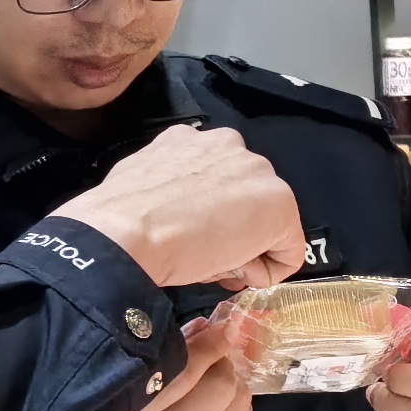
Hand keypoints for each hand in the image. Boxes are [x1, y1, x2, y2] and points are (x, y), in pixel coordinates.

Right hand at [31, 348, 250, 410]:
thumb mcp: (114, 392)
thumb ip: (160, 357)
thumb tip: (207, 327)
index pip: (185, 376)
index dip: (206, 346)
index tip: (214, 327)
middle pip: (221, 390)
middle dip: (222, 363)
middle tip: (212, 354)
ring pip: (239, 407)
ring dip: (232, 383)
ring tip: (213, 376)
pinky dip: (235, 405)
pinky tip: (216, 401)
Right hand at [50, 126, 308, 294]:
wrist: (127, 234)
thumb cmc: (121, 216)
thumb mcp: (143, 183)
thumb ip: (170, 186)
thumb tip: (179, 214)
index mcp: (193, 138)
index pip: (218, 181)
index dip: (209, 218)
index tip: (193, 239)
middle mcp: (231, 144)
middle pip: (247, 198)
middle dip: (233, 229)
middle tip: (205, 254)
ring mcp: (258, 172)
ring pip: (267, 221)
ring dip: (248, 246)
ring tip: (214, 262)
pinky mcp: (279, 205)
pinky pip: (288, 247)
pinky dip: (268, 269)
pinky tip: (234, 271)